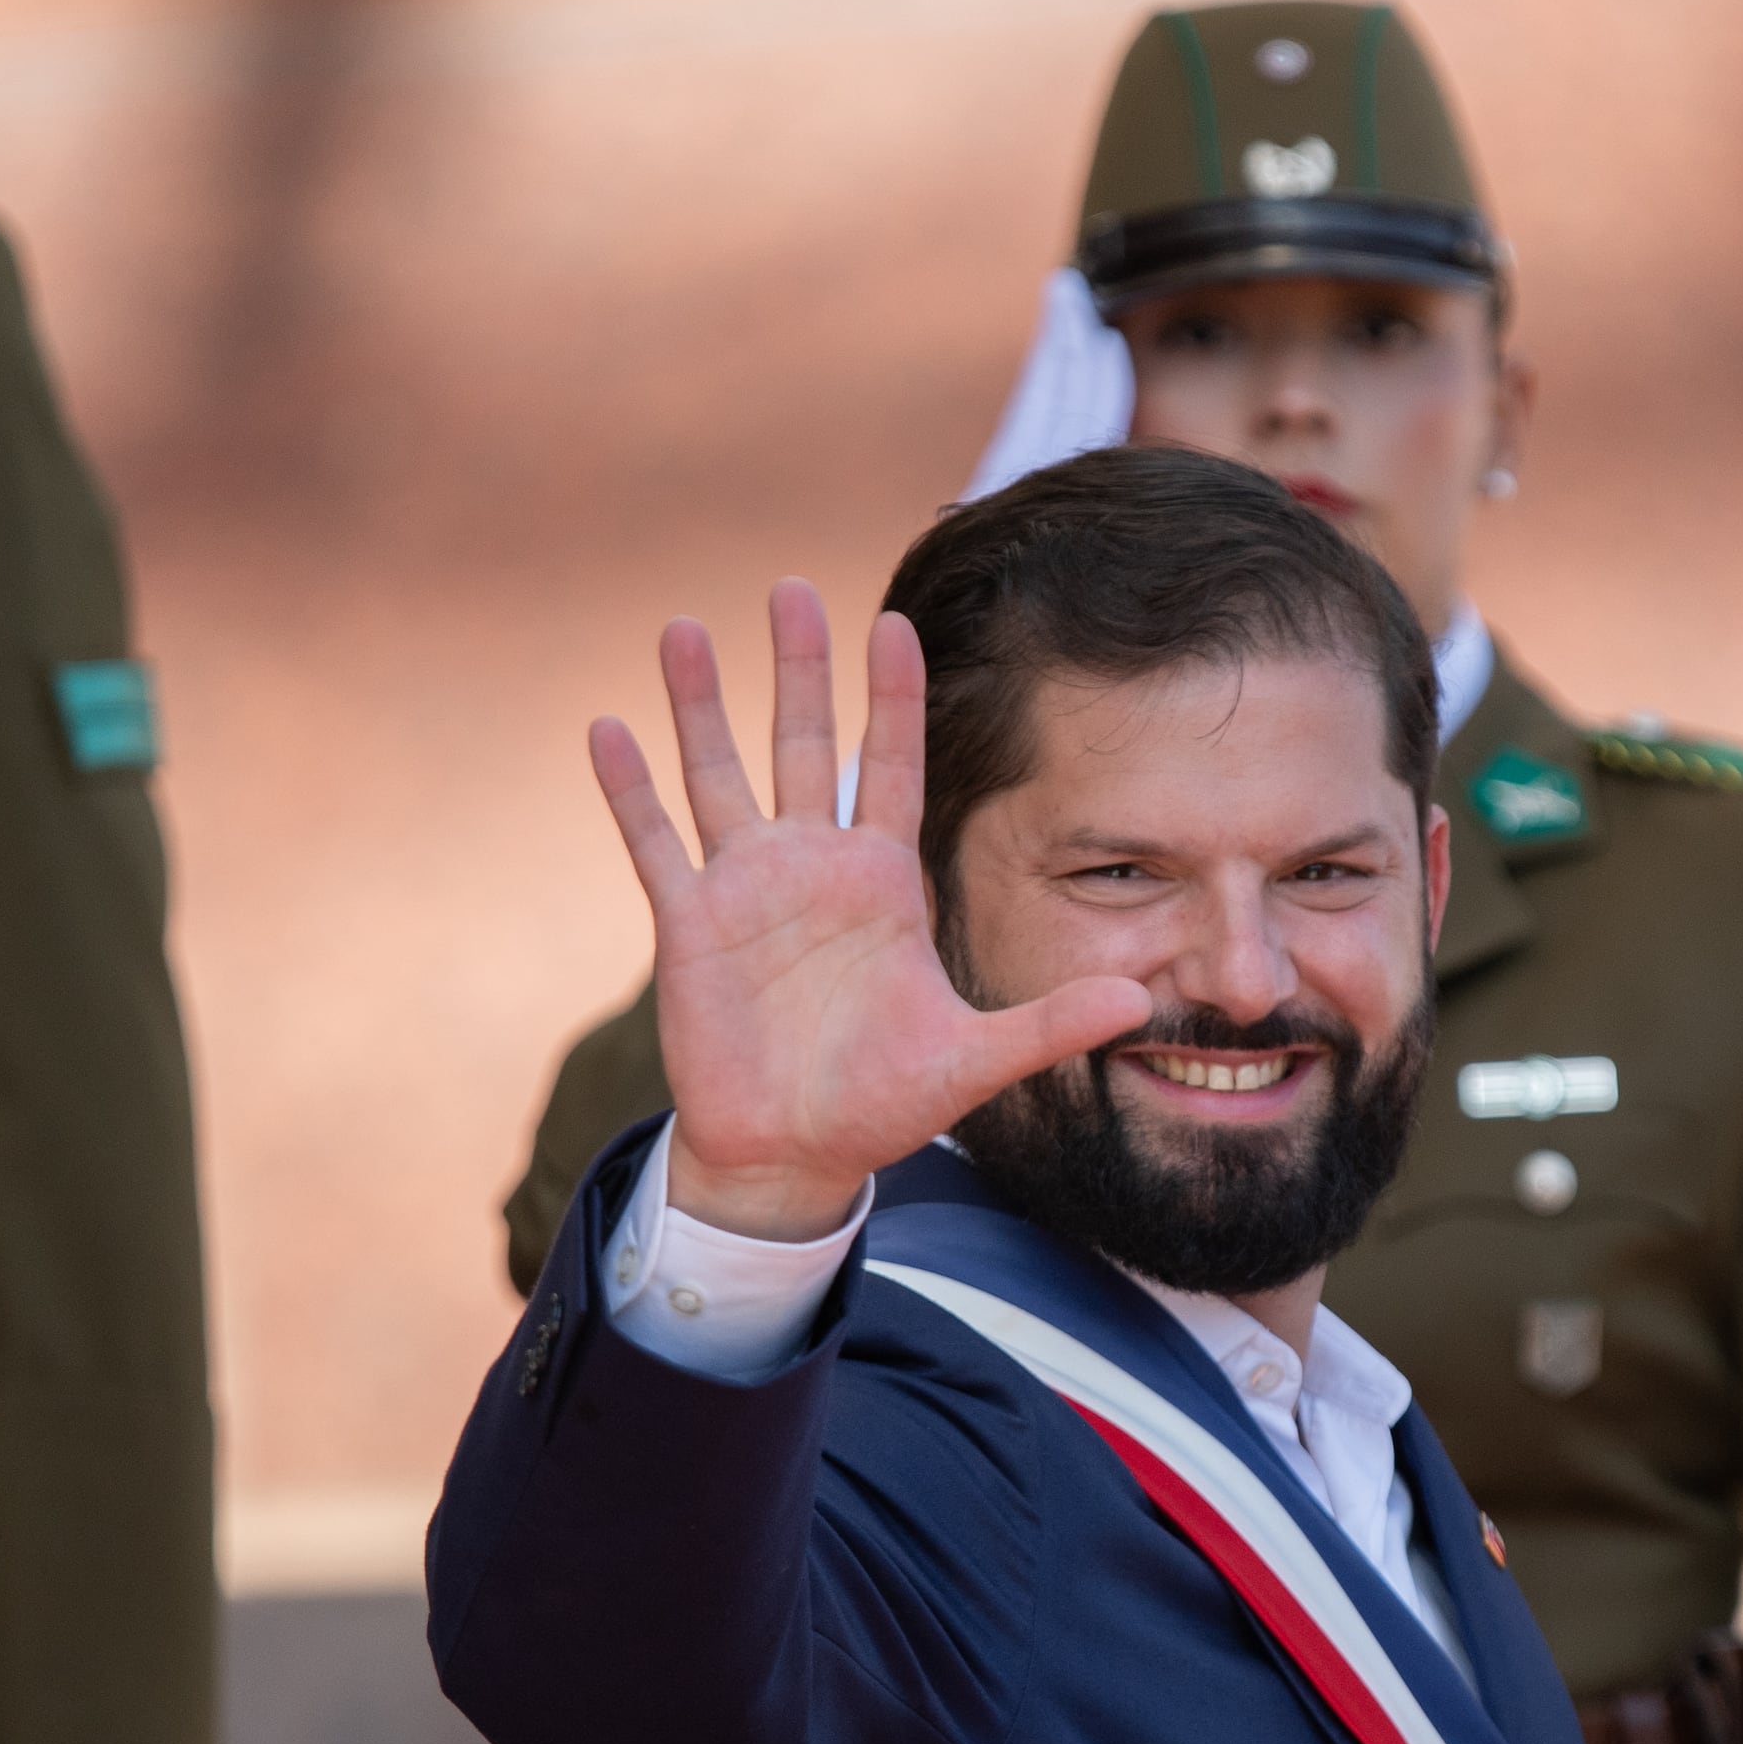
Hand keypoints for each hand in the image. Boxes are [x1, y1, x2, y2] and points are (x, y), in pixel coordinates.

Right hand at [587, 582, 1146, 1241]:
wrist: (794, 1155)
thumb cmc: (882, 1104)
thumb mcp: (973, 1061)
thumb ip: (1049, 1025)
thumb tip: (1136, 1002)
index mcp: (882, 882)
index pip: (892, 766)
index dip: (892, 698)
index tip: (893, 623)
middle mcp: (812, 867)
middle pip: (802, 744)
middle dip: (797, 668)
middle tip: (790, 588)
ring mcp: (745, 890)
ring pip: (718, 774)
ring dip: (699, 705)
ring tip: (682, 630)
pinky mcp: (690, 925)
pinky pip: (655, 842)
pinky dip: (630, 788)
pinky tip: (605, 727)